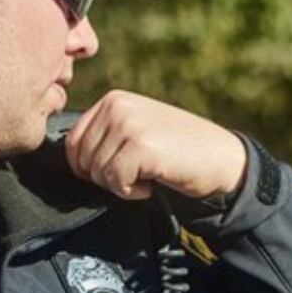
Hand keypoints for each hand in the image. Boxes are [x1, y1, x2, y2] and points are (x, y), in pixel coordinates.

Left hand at [63, 91, 247, 201]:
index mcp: (112, 100)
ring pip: (97, 172)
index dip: (87, 168)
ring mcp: (128, 124)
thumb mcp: (137, 130)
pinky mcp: (140, 146)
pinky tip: (152, 184)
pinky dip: (132, 192)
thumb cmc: (177, 152)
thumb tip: (72, 159)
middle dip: (104, 178)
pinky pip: (115, 181)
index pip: (72, 142)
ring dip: (120, 186)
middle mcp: (116, 106)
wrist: (220, 159)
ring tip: (147, 177)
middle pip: (82, 160)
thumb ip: (106, 135)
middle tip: (135, 176)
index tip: (115, 174)